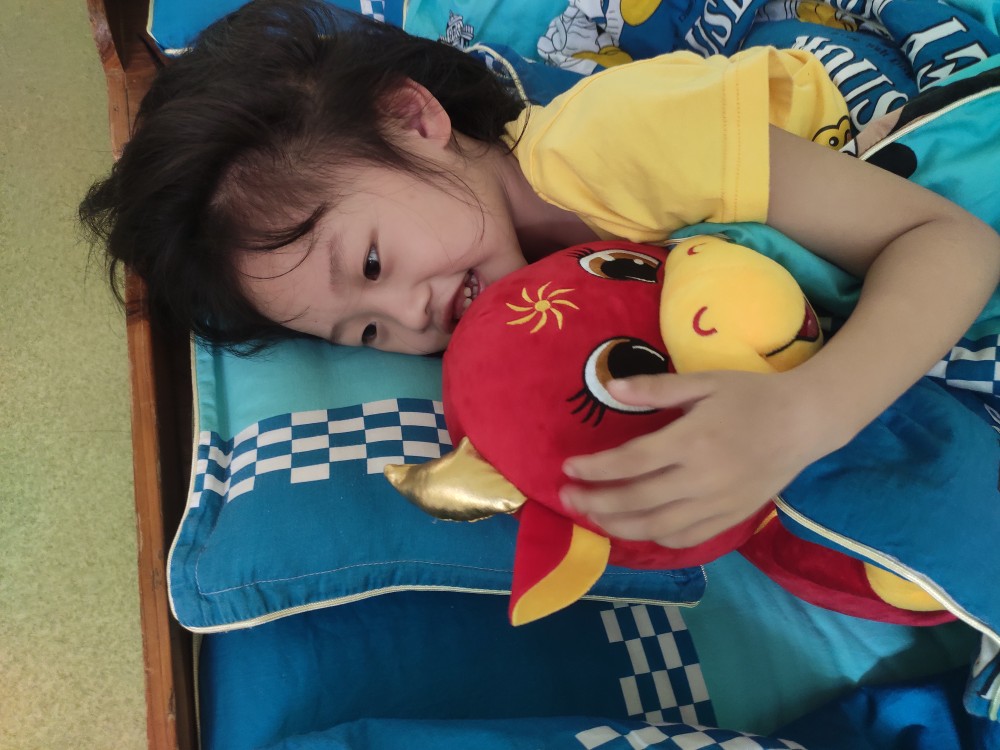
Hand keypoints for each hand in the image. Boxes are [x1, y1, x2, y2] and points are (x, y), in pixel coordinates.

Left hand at [560, 371, 839, 548]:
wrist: (806, 421)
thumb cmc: (752, 395)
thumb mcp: (704, 382)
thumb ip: (655, 388)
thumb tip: (610, 388)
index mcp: (693, 441)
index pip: (631, 462)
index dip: (595, 469)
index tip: (567, 469)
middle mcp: (703, 478)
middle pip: (637, 501)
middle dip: (595, 502)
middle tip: (567, 497)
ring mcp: (719, 504)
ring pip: (657, 527)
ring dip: (618, 526)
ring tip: (592, 517)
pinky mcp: (732, 518)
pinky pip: (687, 538)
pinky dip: (656, 537)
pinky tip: (636, 528)